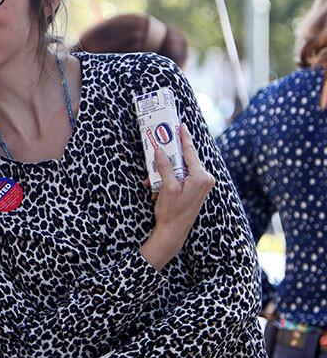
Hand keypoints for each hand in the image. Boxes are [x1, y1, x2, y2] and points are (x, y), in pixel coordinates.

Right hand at [141, 124, 214, 269]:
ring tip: (151, 182)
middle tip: (157, 149)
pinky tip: (156, 188)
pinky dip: (167, 180)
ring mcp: (201, 185)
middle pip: (184, 160)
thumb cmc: (172, 212)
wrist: (174, 232)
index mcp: (201, 177)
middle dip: (167, 159)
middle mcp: (204, 179)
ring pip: (180, 169)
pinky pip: (180, 178)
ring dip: (164, 172)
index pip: (191, 152)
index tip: (180, 125)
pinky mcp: (195, 190)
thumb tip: (160, 151)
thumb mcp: (166, 188)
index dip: (184, 137)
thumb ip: (165, 167)